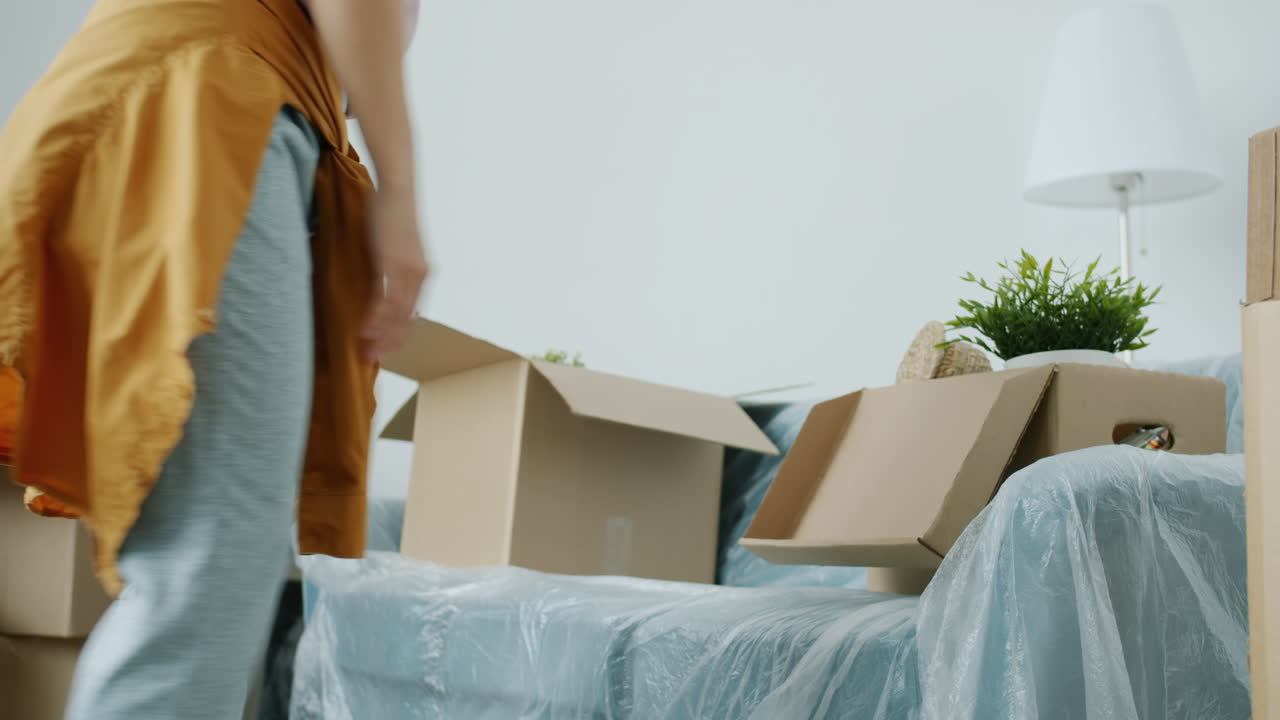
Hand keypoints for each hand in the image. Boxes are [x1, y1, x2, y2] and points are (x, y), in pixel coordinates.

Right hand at [362, 186, 428, 362]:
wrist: (398, 187)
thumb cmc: (392, 211)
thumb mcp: (394, 243)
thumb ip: (390, 264)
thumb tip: (379, 277)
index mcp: (421, 273)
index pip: (413, 311)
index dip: (400, 332)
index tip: (389, 348)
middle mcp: (418, 274)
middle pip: (406, 317)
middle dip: (391, 340)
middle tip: (376, 359)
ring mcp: (406, 270)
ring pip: (396, 312)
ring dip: (382, 334)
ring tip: (369, 352)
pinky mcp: (390, 261)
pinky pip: (383, 296)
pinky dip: (375, 315)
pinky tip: (365, 329)